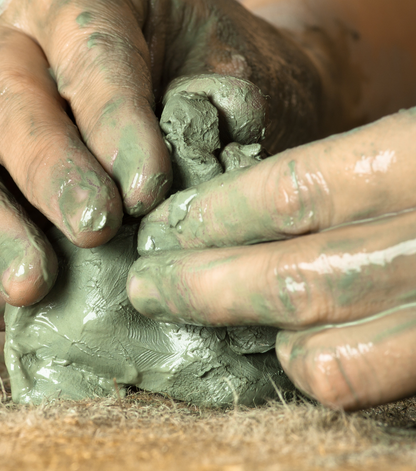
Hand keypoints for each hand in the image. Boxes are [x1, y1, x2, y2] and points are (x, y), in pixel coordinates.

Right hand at [0, 0, 323, 328]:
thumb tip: (163, 195)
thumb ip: (204, 119)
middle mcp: (24, 56)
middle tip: (93, 232)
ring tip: (31, 287)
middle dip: (50, 176)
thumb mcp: (231, 79)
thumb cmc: (226, 84)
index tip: (146, 190)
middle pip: (12, 109)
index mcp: (89, 7)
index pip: (91, 56)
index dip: (114, 123)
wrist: (222, 95)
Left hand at [127, 108, 415, 409]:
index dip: (219, 213)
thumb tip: (254, 209)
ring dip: (261, 340)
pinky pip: (366, 386)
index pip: (296, 191)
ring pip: (327, 358)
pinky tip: (296, 350)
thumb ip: (362, 174)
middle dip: (202, 285)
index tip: (167, 225)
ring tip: (213, 318)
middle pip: (292, 277)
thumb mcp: (413, 150)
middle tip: (147, 284)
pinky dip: (320, 369)